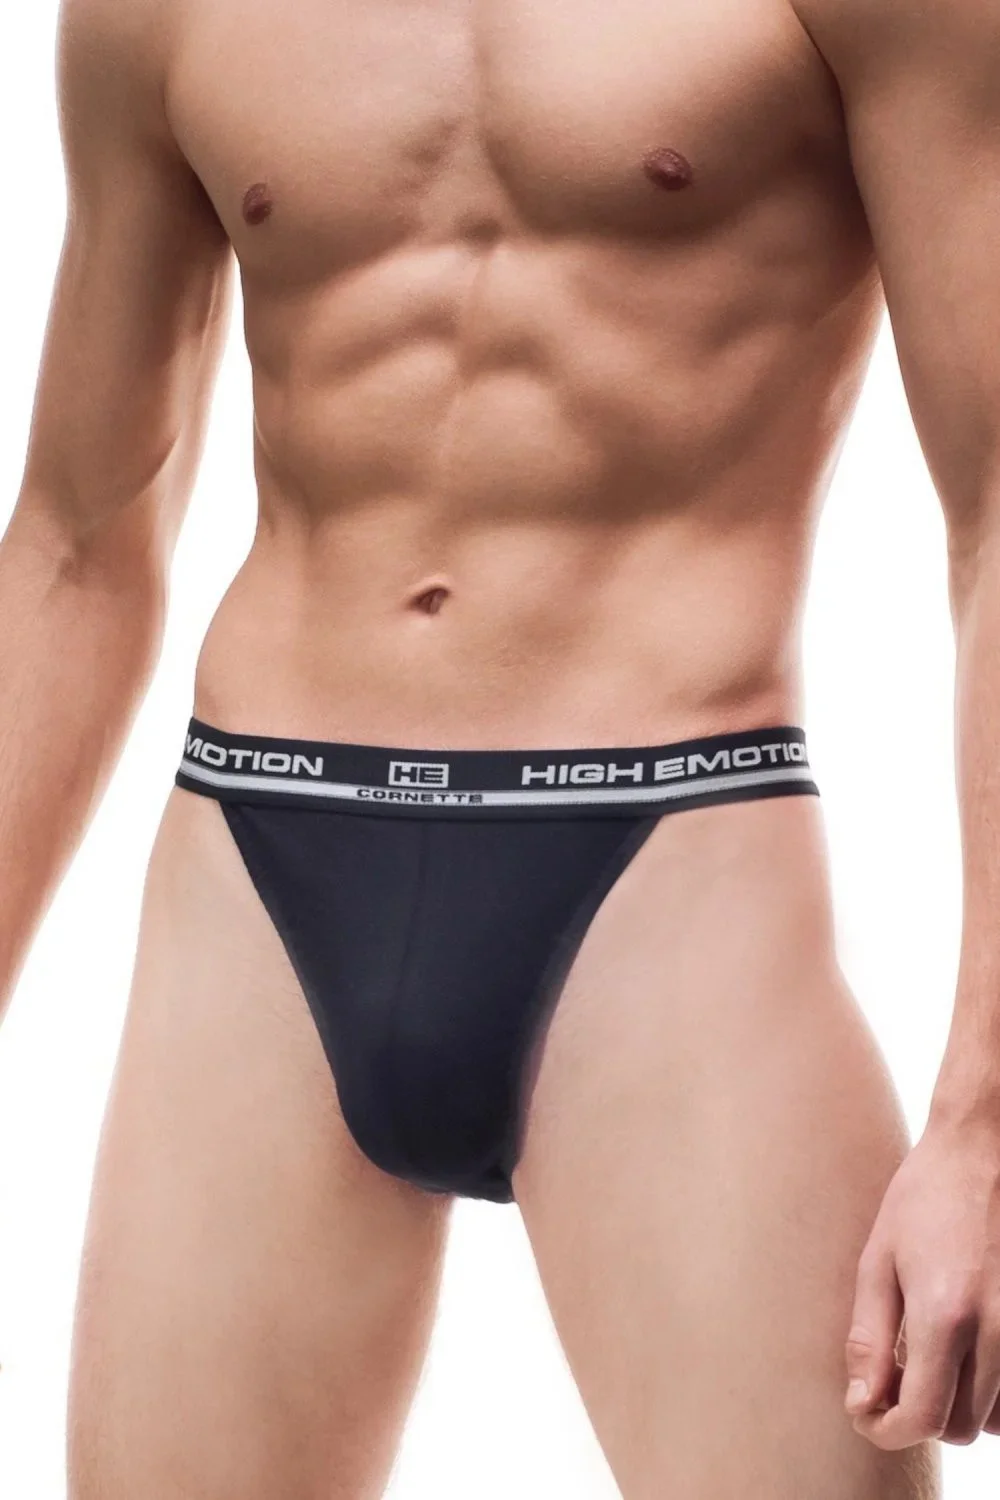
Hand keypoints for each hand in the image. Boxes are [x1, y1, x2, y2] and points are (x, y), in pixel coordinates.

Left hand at [845, 1118, 999, 1448]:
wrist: (984, 1151)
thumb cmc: (924, 1198)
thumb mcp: (878, 1262)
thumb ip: (869, 1339)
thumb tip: (861, 1403)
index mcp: (945, 1315)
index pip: (920, 1417)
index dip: (885, 1429)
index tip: (865, 1412)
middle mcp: (995, 1332)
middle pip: (957, 1427)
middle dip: (917, 1415)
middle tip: (891, 1377)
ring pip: (992, 1420)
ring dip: (955, 1405)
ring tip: (928, 1358)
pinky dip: (989, 1392)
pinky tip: (963, 1351)